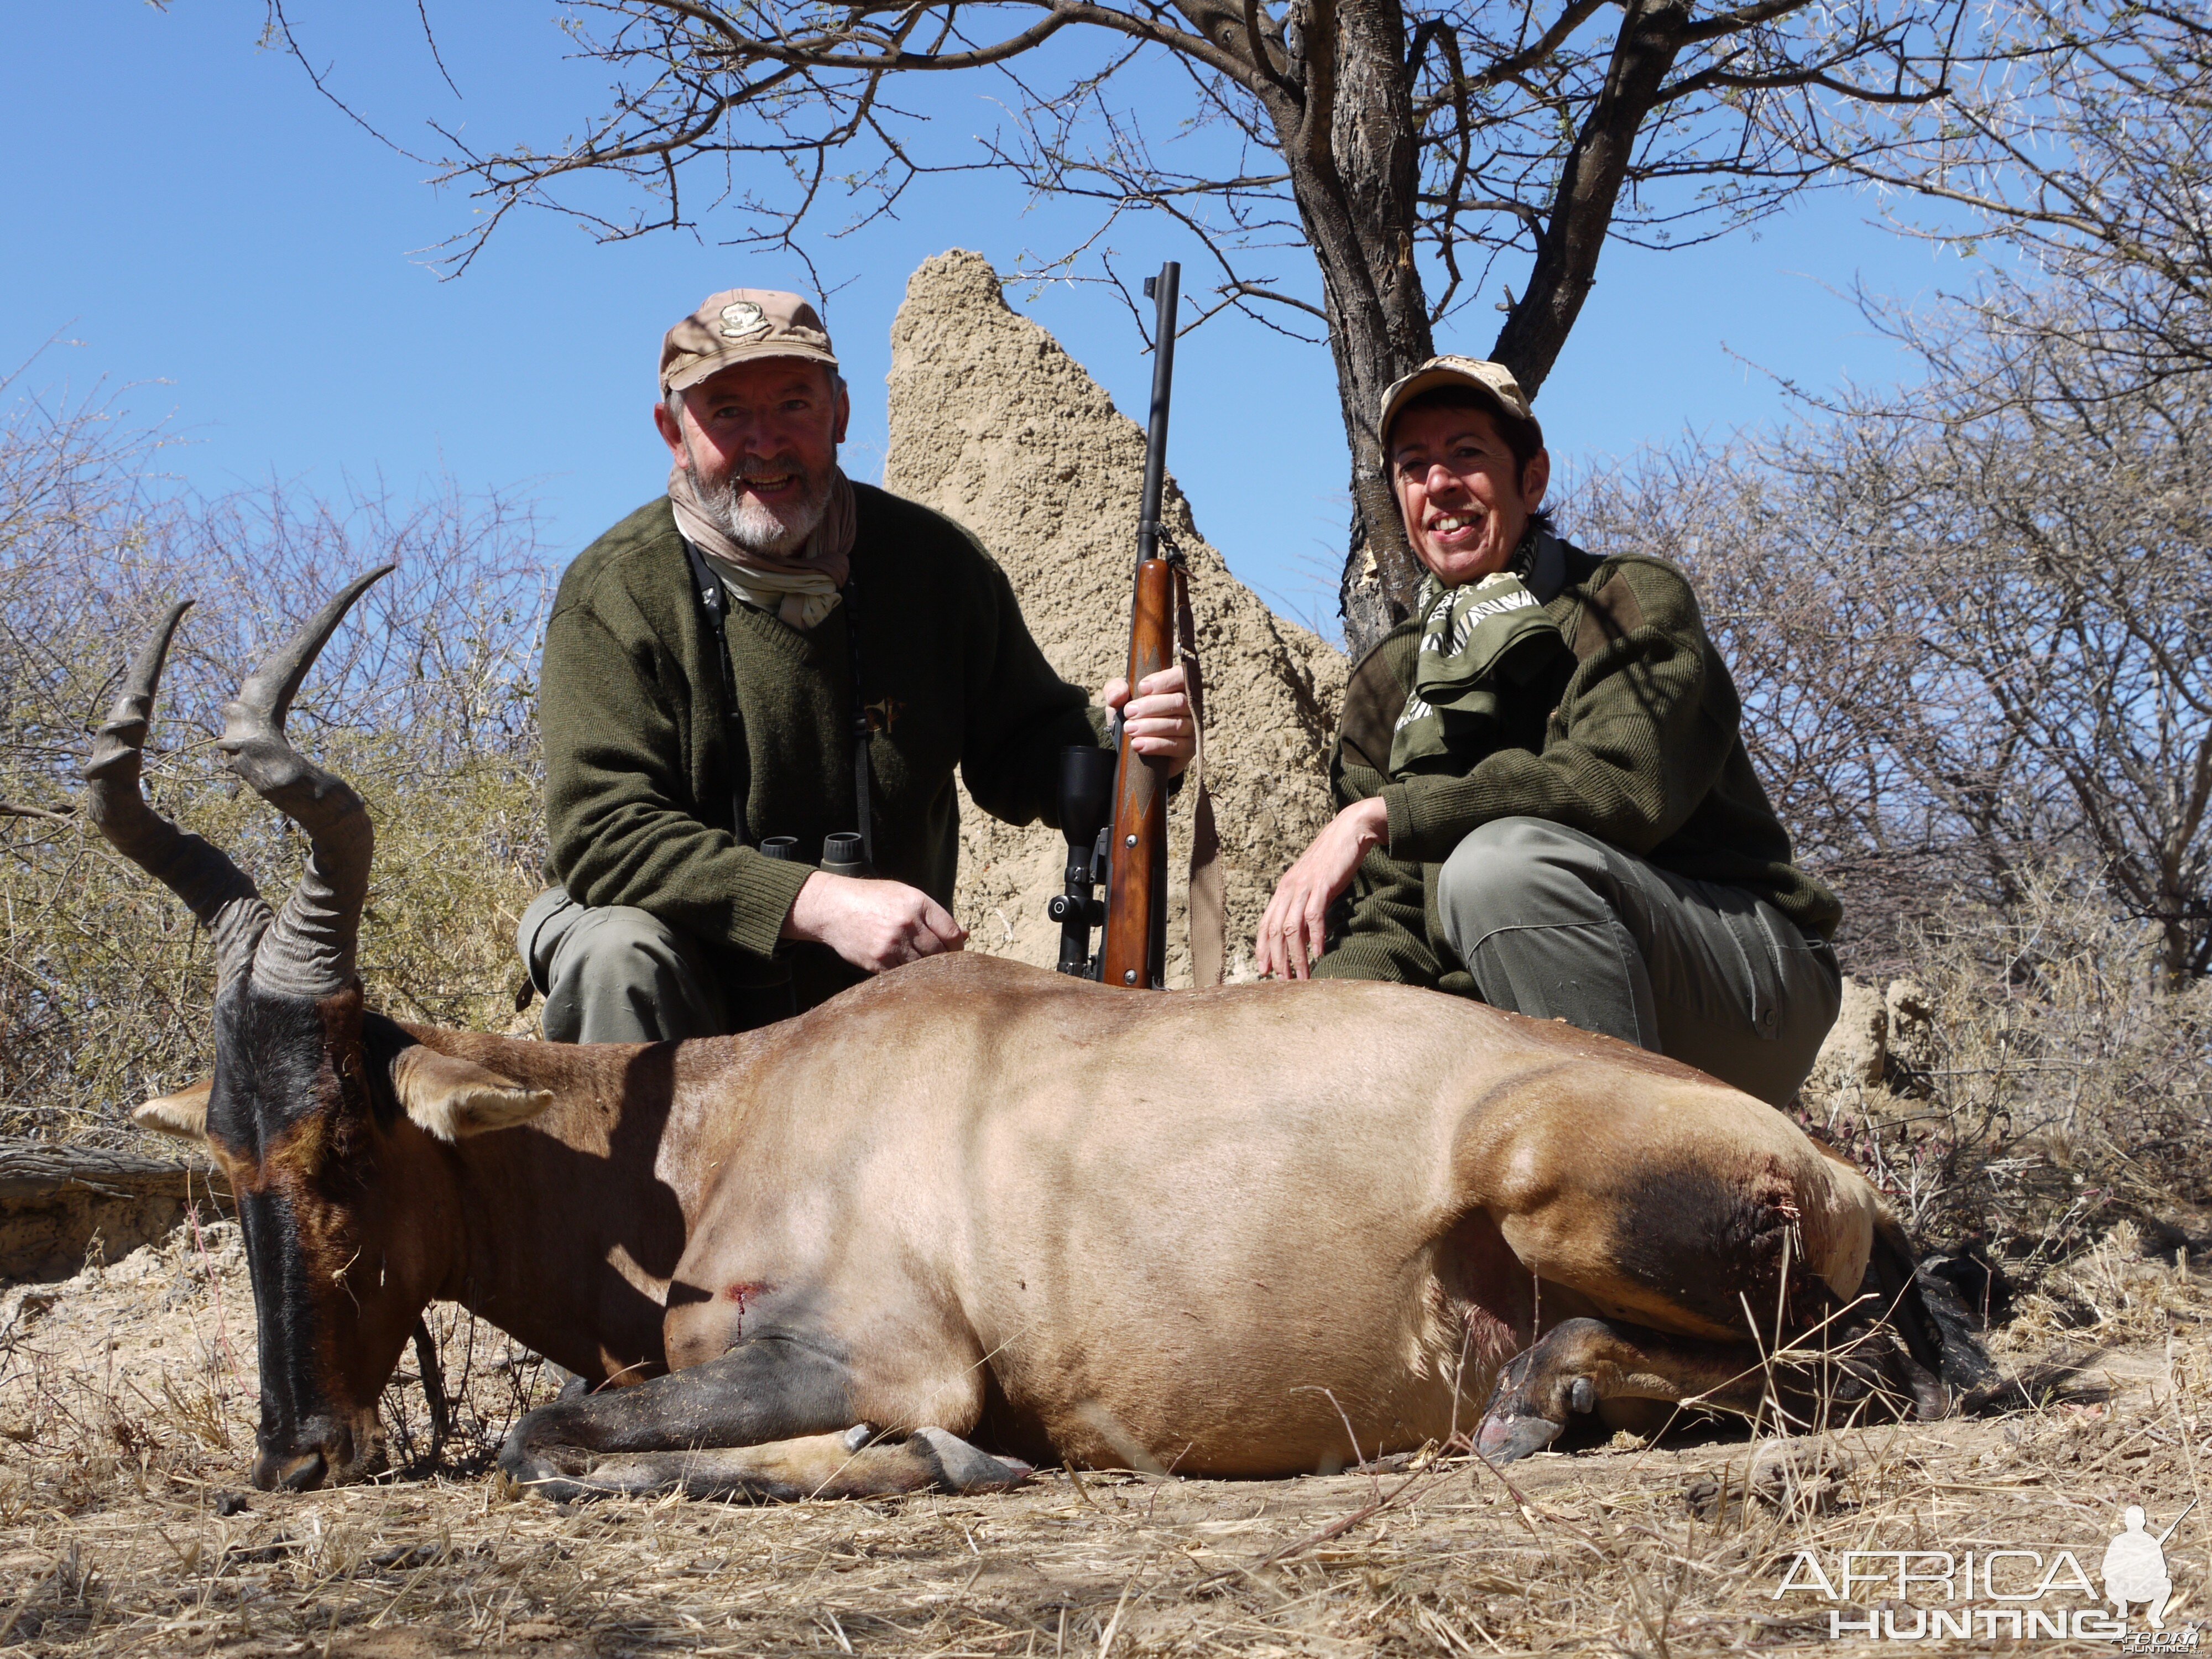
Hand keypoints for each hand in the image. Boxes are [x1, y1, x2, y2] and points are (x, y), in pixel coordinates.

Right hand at [783, 871, 967, 971]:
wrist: (833, 907)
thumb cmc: (873, 900)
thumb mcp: (905, 895)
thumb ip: (935, 916)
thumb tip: (966, 934)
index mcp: (917, 903)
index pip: (951, 932)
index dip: (958, 947)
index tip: (956, 953)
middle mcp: (906, 923)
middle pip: (939, 952)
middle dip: (943, 960)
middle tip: (940, 964)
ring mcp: (891, 943)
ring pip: (922, 967)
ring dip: (925, 970)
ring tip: (921, 967)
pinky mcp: (877, 961)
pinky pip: (901, 975)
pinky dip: (906, 975)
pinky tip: (904, 970)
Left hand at [1100, 663, 1195, 775]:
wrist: (1132, 743)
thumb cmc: (1130, 714)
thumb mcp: (1118, 698)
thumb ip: (1115, 690)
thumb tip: (1117, 697)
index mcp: (1175, 686)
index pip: (1181, 676)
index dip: (1164, 681)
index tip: (1142, 688)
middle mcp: (1188, 705)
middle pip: (1179, 701)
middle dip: (1151, 706)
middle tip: (1129, 712)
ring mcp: (1191, 727)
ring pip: (1177, 724)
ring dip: (1151, 726)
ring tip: (1130, 729)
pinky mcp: (1188, 748)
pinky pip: (1177, 746)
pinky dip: (1156, 745)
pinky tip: (1138, 744)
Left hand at [1255, 797, 1389, 979]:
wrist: (1349, 831)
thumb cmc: (1333, 860)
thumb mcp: (1313, 883)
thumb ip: (1304, 904)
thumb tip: (1303, 930)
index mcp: (1283, 889)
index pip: (1266, 923)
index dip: (1263, 949)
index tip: (1264, 971)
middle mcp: (1288, 888)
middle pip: (1275, 930)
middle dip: (1277, 959)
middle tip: (1282, 982)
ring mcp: (1304, 886)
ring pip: (1292, 928)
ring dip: (1296, 956)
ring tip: (1301, 976)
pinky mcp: (1322, 885)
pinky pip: (1314, 916)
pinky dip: (1315, 937)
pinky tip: (1319, 953)